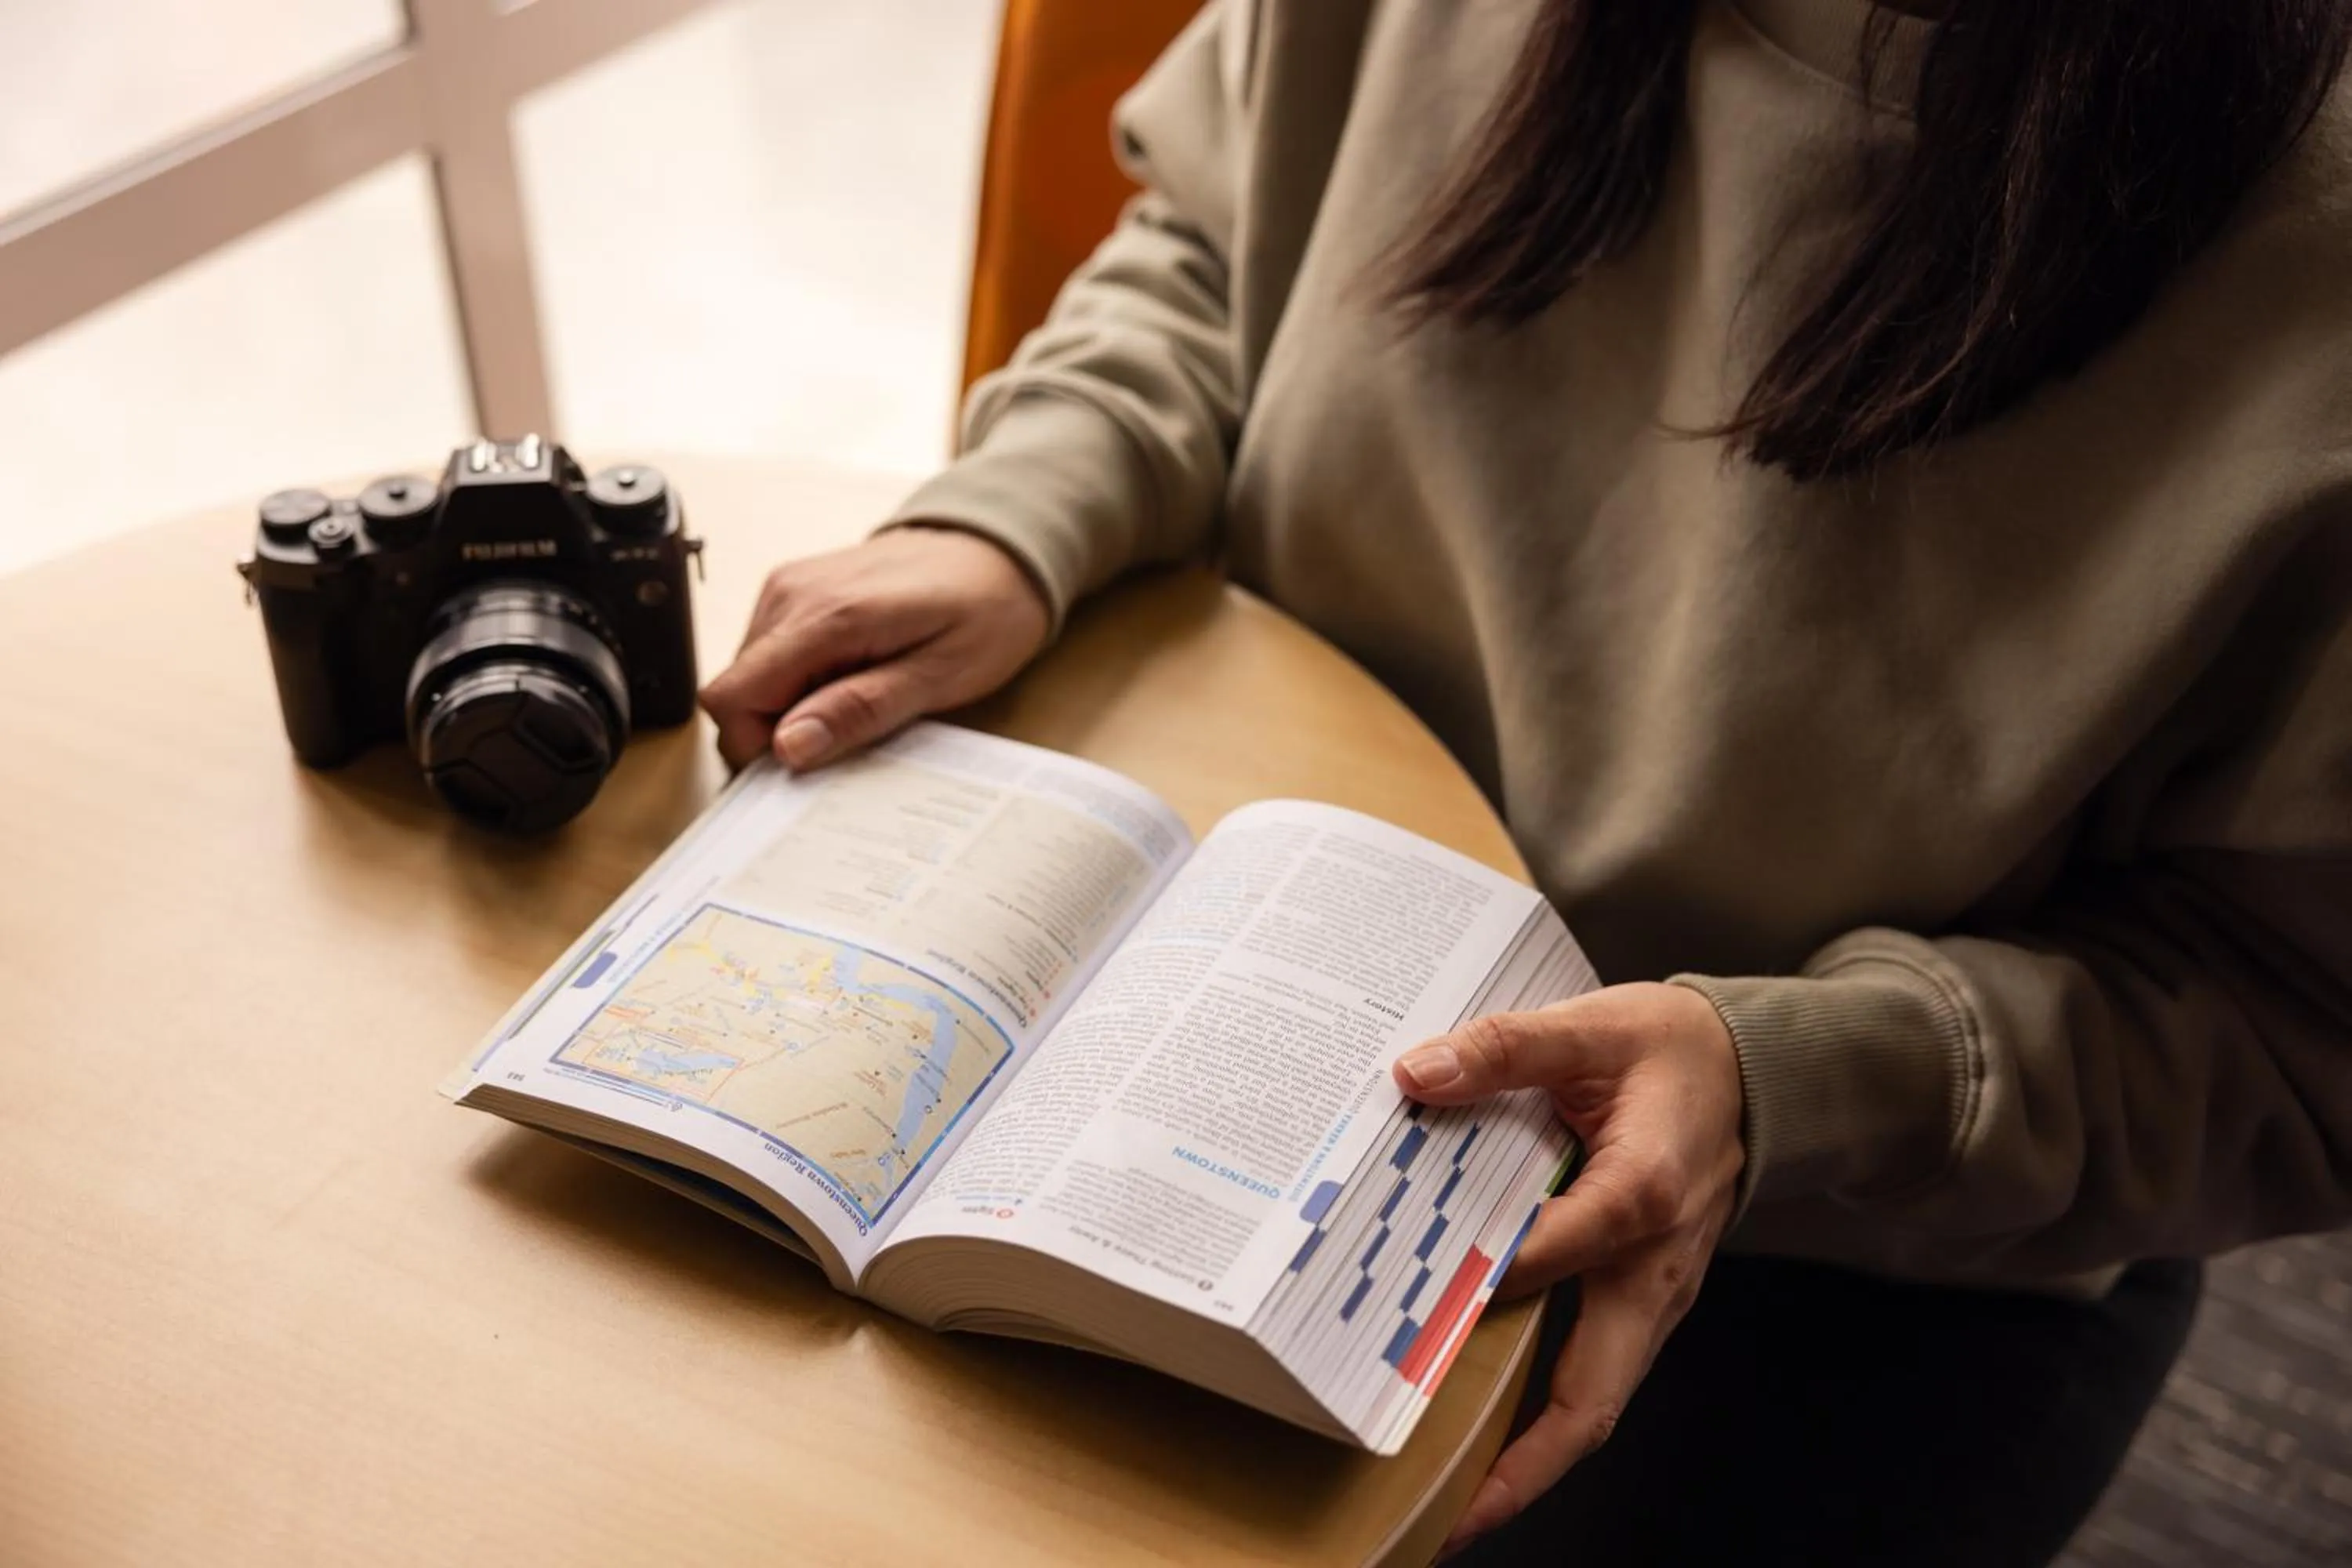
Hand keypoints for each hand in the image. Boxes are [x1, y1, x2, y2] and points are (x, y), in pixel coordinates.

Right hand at [699, 525, 1049, 770]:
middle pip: (734, 691)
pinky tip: (849, 672)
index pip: (732, 697)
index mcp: (826, 616)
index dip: (757, 745)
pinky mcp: (792, 589)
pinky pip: (767, 653)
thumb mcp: (941, 677)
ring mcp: (787, 587)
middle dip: (778, 728)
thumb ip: (860, 710)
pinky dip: (797, 678)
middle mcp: (791, 594)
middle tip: (849, 728)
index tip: (810, 759)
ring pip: (748, 676)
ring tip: (858, 693)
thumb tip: (789, 747)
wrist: (995, 549)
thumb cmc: (985, 612)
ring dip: (790, 703)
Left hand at [1391, 982, 1744, 1553]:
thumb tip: (1420, 1073)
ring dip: (1527, 1459)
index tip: (1406, 1303)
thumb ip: (1504, 1048)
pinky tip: (1480, 1431)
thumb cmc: (1677, 1051)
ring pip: (1594, 1403)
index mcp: (1644, 1193)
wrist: (1757, 1071)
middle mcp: (1654, 1266)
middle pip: (1591, 1398)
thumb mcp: (1594, 1025)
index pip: (1551, 1253)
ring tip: (1449, 1503)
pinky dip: (1540, 1419)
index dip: (1481, 1278)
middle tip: (1447, 1513)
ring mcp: (1654, 1296)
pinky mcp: (1644, 1303)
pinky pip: (1593, 1377)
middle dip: (1521, 1466)